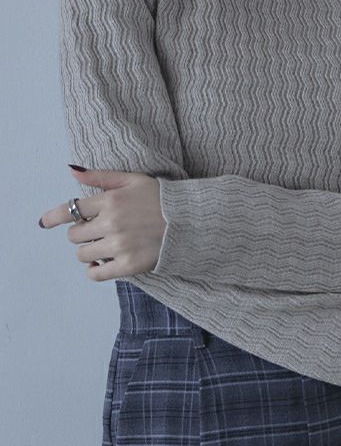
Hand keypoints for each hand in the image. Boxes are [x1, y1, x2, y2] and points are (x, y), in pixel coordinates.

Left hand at [38, 166, 166, 280]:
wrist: (191, 221)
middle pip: (75, 235)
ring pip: (83, 255)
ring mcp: (119, 246)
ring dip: (89, 251)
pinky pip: (95, 274)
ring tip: (105, 245)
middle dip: (82, 232)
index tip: (44, 222)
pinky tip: (102, 263)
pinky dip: (94, 270)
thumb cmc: (161, 198)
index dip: (55, 216)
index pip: (71, 209)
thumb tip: (72, 170)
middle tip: (98, 230)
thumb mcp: (133, 180)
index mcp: (111, 200)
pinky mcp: (127, 266)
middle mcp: (111, 223)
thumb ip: (101, 177)